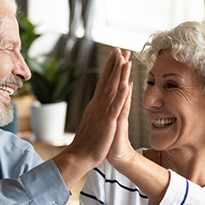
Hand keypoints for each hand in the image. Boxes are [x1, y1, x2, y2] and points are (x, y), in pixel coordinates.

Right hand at [53, 48, 131, 188]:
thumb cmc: (87, 142)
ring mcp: (102, 112)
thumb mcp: (93, 122)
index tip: (115, 55)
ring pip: (112, 89)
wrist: (79, 156)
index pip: (104, 82)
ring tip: (125, 59)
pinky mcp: (107, 122)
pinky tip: (126, 84)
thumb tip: (99, 103)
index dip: (110, 68)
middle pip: (107, 80)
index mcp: (96, 105)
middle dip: (115, 64)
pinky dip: (120, 95)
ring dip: (118, 74)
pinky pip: (115, 106)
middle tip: (120, 49)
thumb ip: (97, 111)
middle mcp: (98, 105)